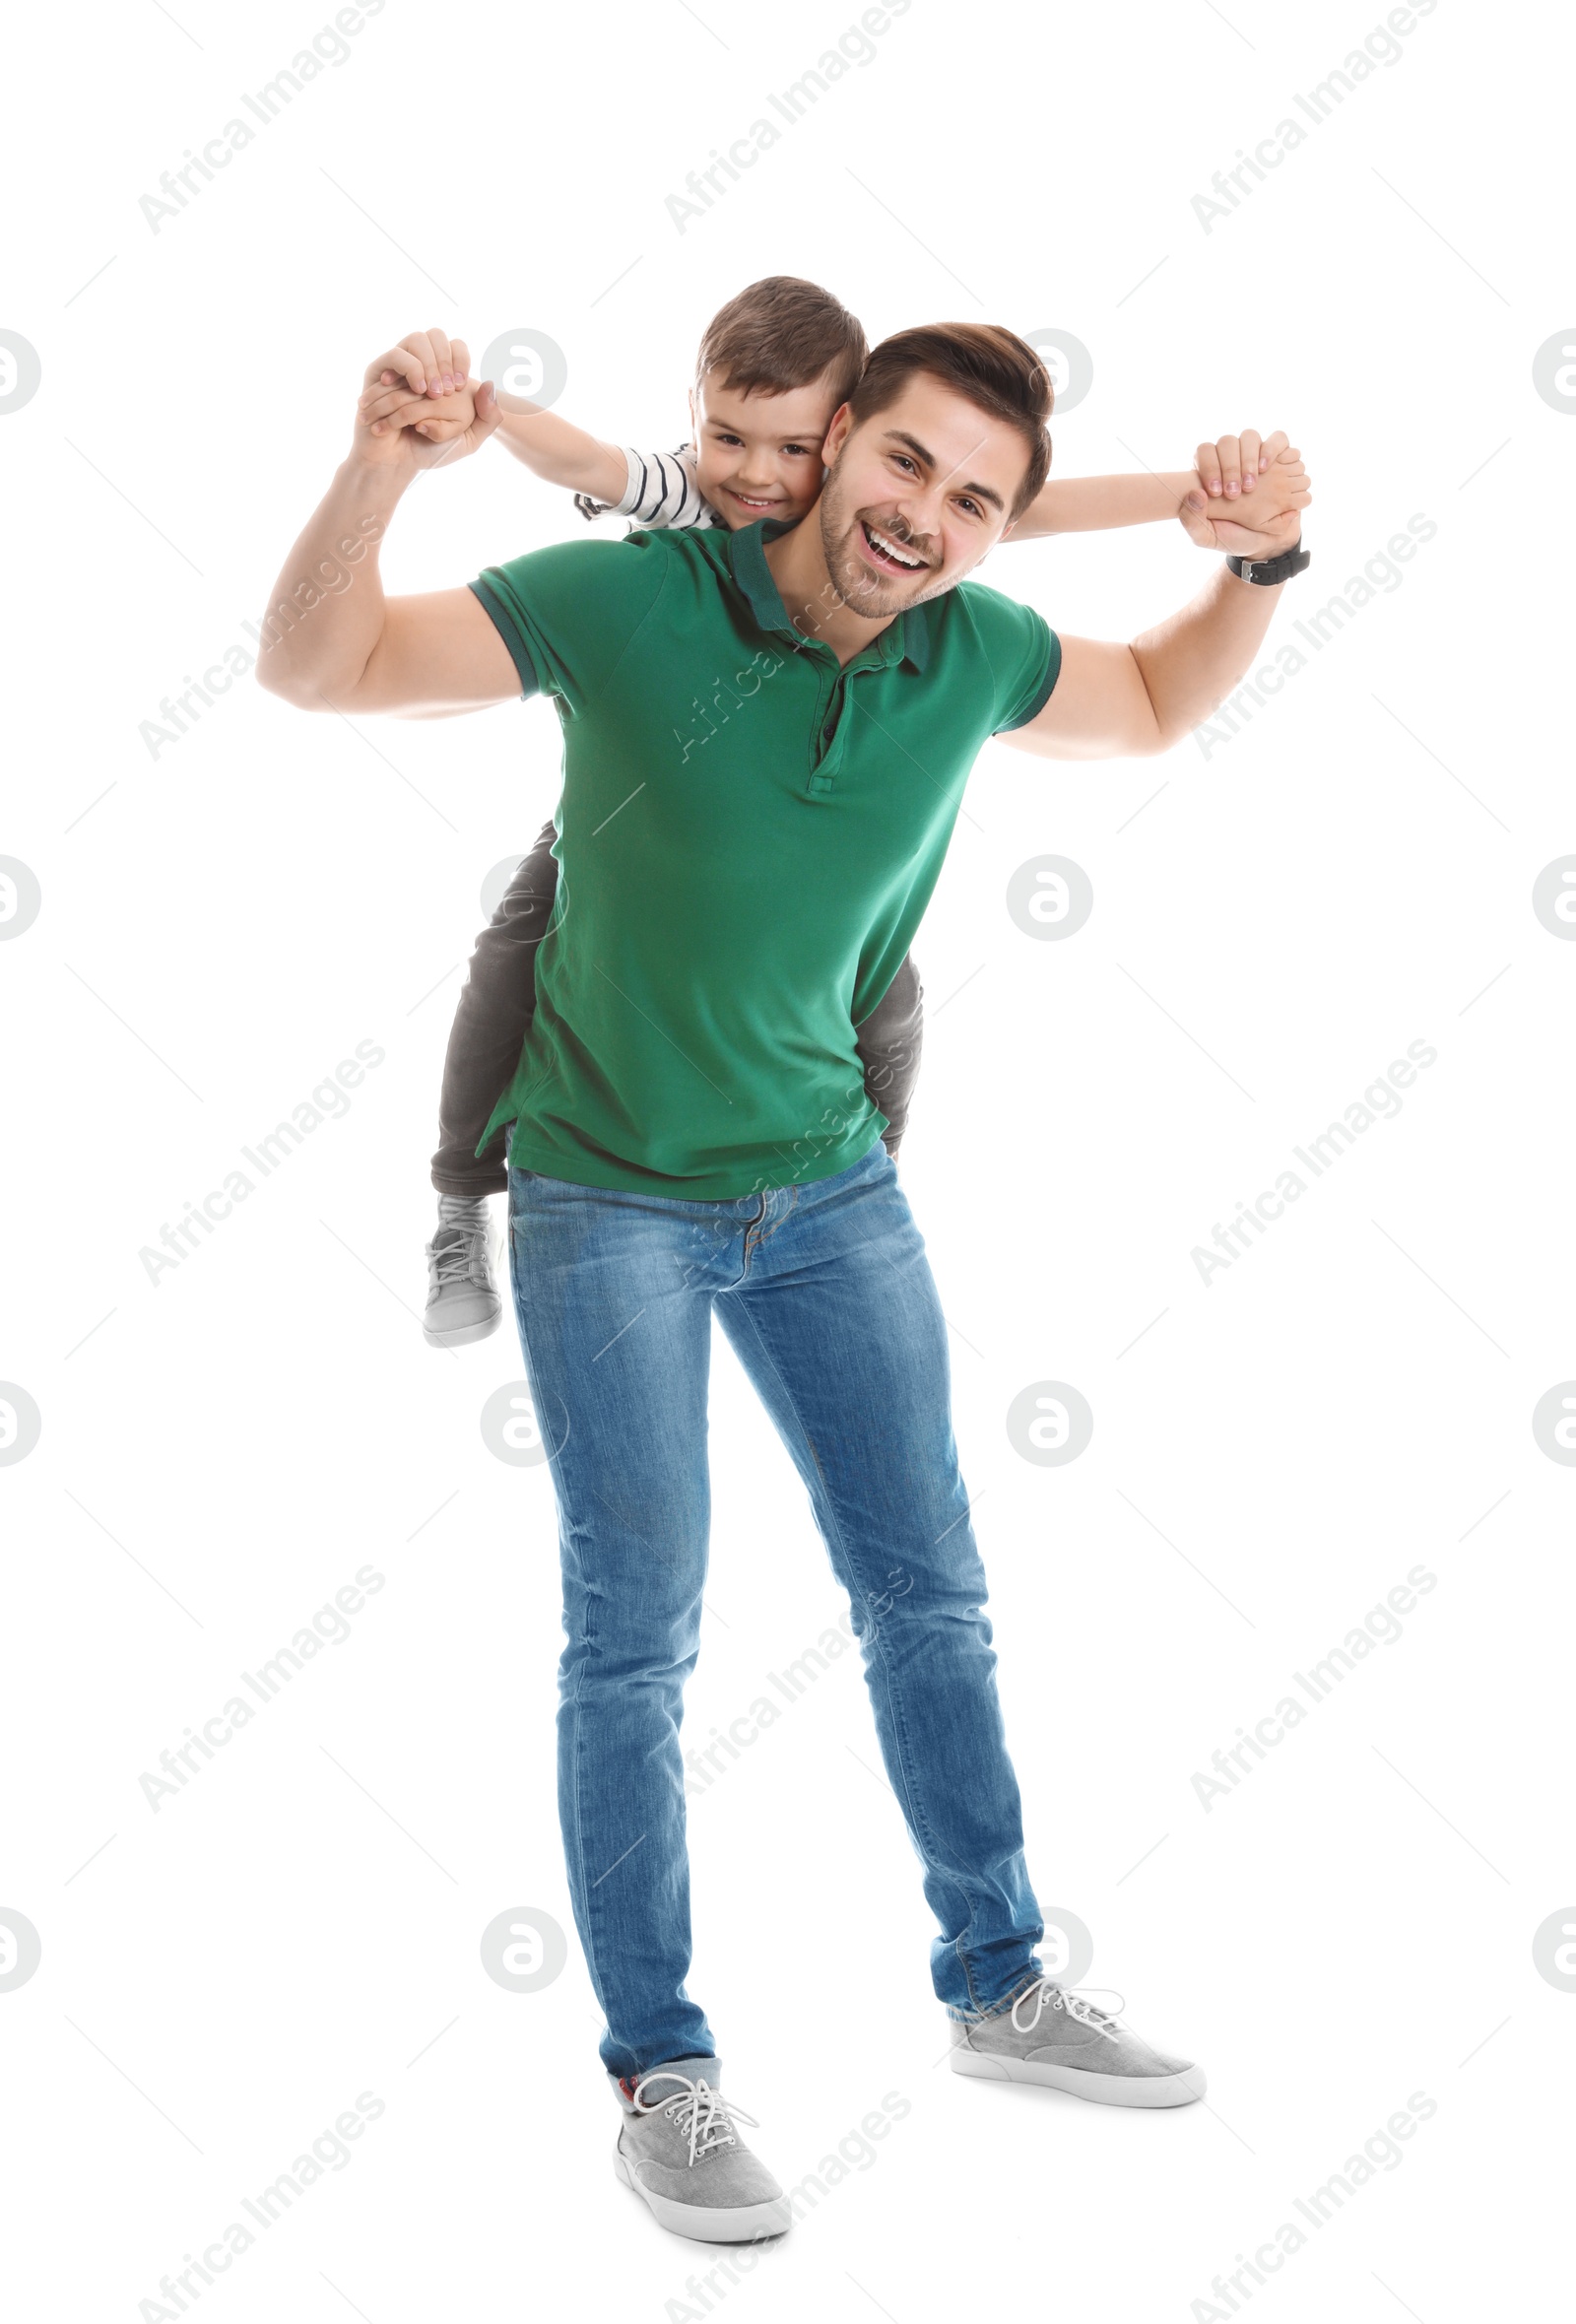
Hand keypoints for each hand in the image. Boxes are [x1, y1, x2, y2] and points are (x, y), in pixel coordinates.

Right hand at [351, 333, 497, 471]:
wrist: (398, 462)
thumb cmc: (430, 451)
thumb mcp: (468, 440)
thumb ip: (489, 418)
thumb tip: (490, 385)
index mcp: (443, 374)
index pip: (457, 346)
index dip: (461, 360)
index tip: (460, 387)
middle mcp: (421, 364)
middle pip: (437, 335)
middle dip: (445, 362)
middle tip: (445, 392)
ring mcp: (400, 365)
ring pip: (418, 339)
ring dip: (429, 365)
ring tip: (428, 393)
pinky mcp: (380, 371)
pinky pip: (397, 355)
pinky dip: (410, 369)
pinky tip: (415, 390)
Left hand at [1180, 430, 1310, 555]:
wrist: (1268, 543)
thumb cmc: (1234, 537)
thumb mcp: (1208, 537)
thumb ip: (1191, 522)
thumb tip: (1193, 494)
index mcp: (1210, 473)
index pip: (1204, 451)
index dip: (1208, 466)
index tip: (1215, 493)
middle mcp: (1232, 459)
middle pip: (1227, 442)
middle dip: (1229, 466)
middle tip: (1234, 494)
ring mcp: (1255, 456)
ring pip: (1249, 436)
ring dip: (1248, 458)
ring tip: (1251, 485)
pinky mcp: (1278, 456)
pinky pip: (1278, 439)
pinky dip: (1271, 448)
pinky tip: (1266, 468)